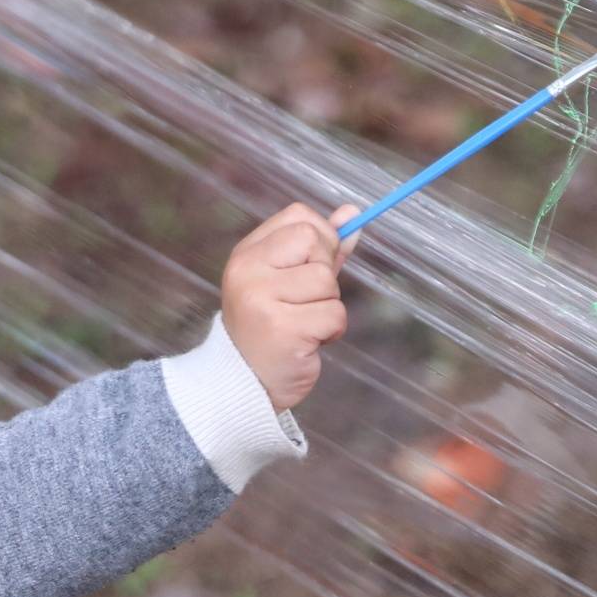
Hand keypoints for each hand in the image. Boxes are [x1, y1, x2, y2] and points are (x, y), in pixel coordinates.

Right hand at [219, 202, 354, 412]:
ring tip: (303, 324)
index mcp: (248, 253)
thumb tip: (352, 213)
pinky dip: (331, 331)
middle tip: (304, 301)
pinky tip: (307, 342)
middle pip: (315, 242)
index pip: (299, 217)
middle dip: (325, 273)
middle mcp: (249, 271)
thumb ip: (320, 248)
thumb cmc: (271, 327)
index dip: (320, 239)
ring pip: (328, 282)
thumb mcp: (289, 280)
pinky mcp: (283, 329)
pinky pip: (334, 314)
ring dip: (328, 306)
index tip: (310, 267)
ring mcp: (262, 299)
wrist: (245, 383)